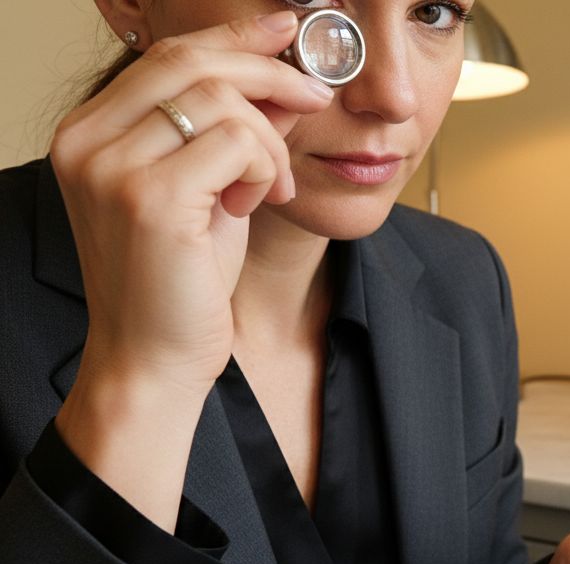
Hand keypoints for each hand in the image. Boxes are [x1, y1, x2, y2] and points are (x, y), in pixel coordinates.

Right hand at [51, 11, 333, 391]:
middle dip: (269, 74)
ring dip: (269, 142)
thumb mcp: (209, 190)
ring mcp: (111, 167)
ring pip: (222, 99)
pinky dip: (265, 169)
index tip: (286, 30)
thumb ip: (231, 130)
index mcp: (88, 132)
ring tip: (270, 188)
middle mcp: (86, 141)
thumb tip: (281, 73)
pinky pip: (237, 142)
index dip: (234, 36)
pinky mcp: (150, 198)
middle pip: (193, 62)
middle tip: (314, 100)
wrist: (155, 358)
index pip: (167, 56)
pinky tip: (252, 208)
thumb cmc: (182, 281)